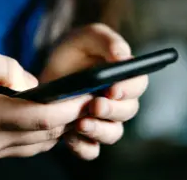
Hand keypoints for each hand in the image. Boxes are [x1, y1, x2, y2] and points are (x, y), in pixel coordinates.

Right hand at [0, 46, 92, 159]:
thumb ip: (2, 67)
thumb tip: (32, 83)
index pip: (42, 117)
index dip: (70, 106)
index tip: (88, 92)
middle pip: (46, 132)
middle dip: (71, 115)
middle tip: (86, 94)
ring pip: (39, 143)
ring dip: (58, 125)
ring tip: (70, 104)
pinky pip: (25, 147)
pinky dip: (42, 133)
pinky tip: (46, 116)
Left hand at [40, 24, 148, 159]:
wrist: (48, 71)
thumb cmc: (74, 50)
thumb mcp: (87, 37)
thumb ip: (106, 41)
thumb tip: (123, 56)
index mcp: (125, 76)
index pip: (138, 84)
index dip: (129, 88)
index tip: (113, 88)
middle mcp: (119, 102)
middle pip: (127, 111)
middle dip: (112, 110)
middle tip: (95, 105)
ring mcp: (103, 121)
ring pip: (112, 133)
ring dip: (99, 130)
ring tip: (80, 123)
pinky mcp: (84, 136)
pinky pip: (90, 150)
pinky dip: (82, 147)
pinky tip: (69, 138)